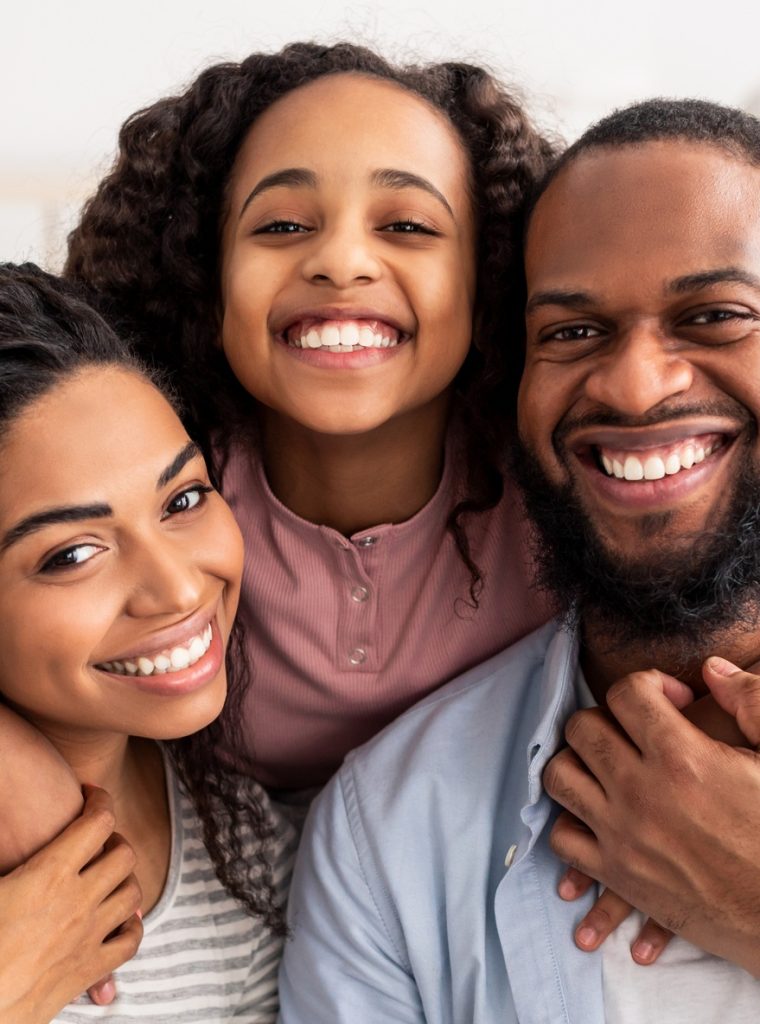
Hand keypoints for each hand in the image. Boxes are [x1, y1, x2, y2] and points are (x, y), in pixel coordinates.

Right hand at [0, 785, 141, 1022]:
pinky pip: (130, 941)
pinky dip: (130, 925)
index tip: (89, 795)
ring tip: (109, 877)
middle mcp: (78, 901)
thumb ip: (5, 860)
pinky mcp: (89, 969)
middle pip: (123, 855)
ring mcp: (88, 935)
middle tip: (100, 841)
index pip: (97, 821)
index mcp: (49, 874)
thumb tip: (6, 850)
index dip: (99, 800)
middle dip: (116, 841)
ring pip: (132, 893)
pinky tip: (118, 920)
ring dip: (125, 880)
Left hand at [544, 664, 759, 976]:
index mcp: (683, 758)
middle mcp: (642, 793)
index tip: (671, 700)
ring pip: (559, 777)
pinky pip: (563, 839)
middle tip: (632, 730)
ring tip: (604, 765)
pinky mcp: (618, 875)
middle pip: (582, 729)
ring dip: (576, 762)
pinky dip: (571, 823)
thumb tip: (713, 669)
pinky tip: (597, 815)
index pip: (626, 693)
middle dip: (605, 716)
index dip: (647, 683)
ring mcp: (623, 836)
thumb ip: (751, 701)